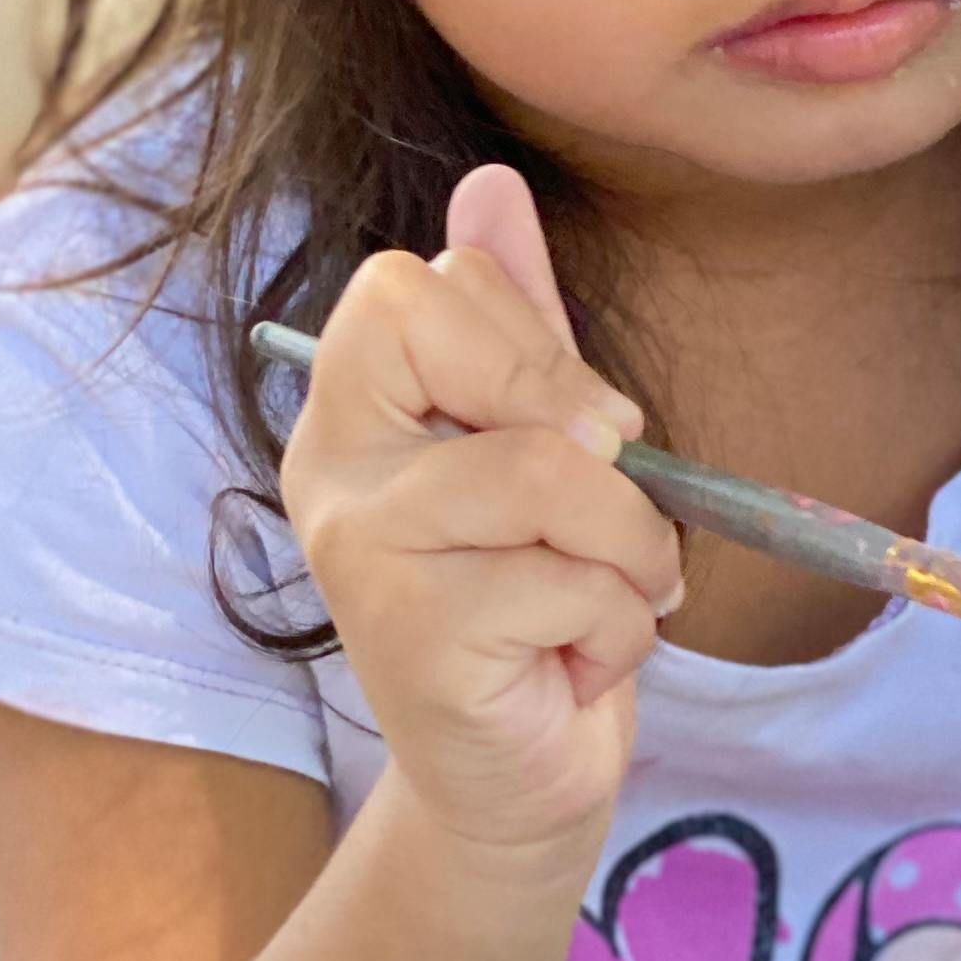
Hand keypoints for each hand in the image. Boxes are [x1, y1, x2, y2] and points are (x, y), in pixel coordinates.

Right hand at [280, 165, 682, 864]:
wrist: (518, 777)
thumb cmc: (535, 607)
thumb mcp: (538, 447)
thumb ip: (515, 322)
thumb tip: (490, 184)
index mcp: (351, 410)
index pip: (416, 285)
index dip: (526, 342)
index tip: (580, 427)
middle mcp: (332, 471)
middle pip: (474, 352)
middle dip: (591, 439)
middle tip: (604, 518)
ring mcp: (364, 554)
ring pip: (553, 475)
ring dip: (628, 550)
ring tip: (604, 601)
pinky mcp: (415, 638)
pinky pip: (576, 584)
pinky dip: (617, 629)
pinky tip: (568, 667)